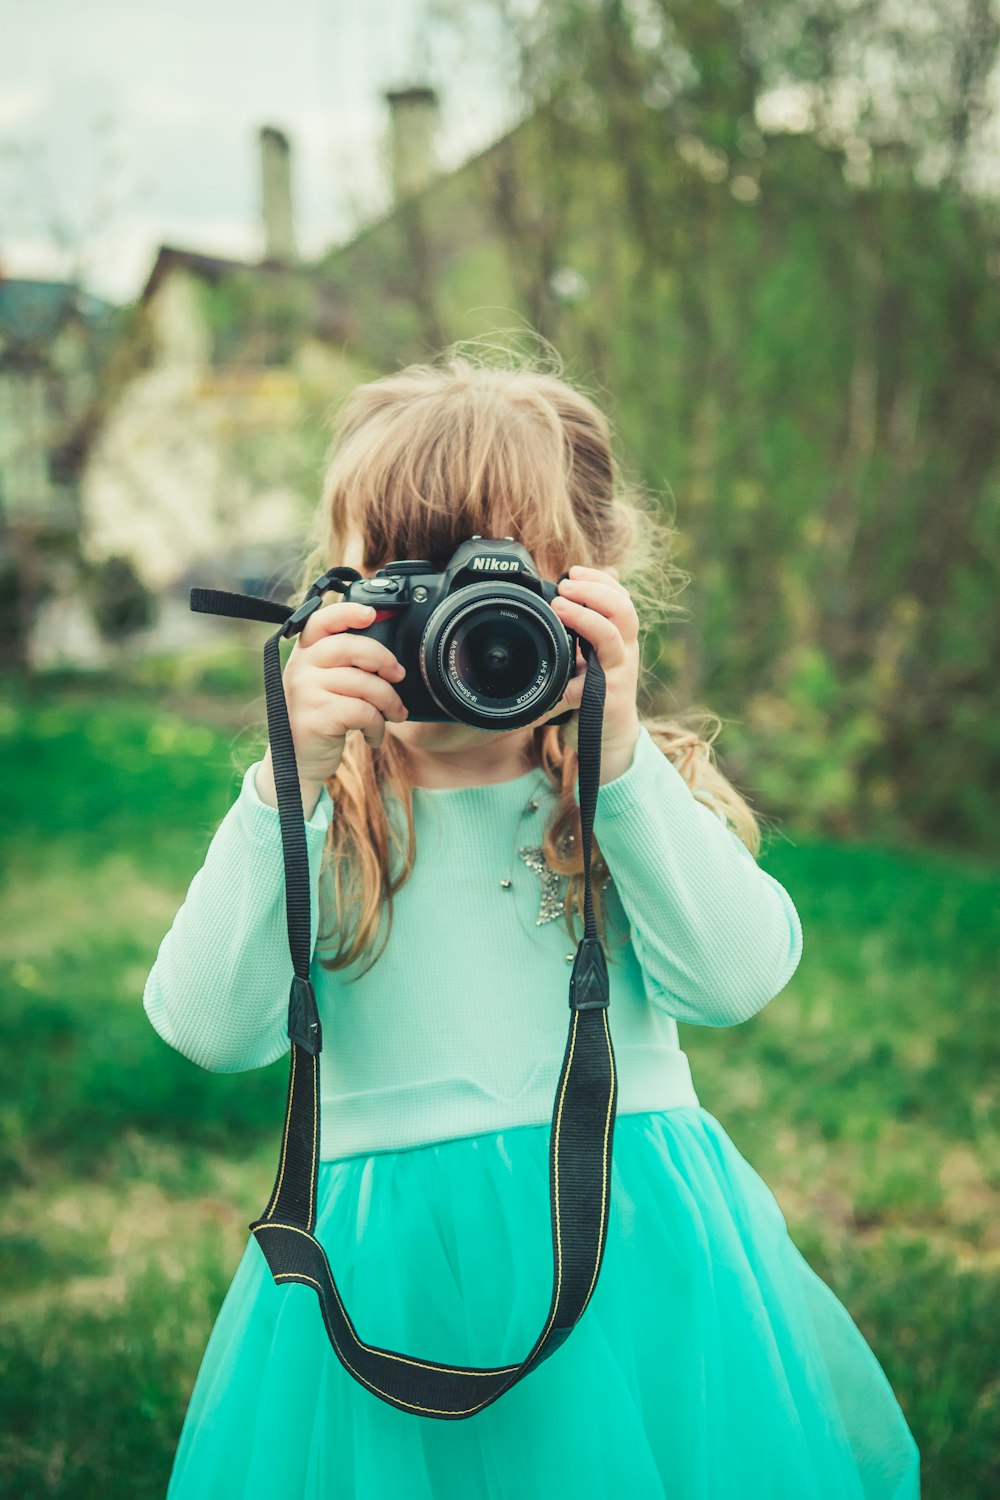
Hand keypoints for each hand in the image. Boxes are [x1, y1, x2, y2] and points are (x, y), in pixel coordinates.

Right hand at [272, 600, 409, 788]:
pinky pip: (363, 711)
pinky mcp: (315, 715)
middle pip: (352, 647)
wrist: (299, 762)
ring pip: (364, 683)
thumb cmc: (322, 718)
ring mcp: (305, 690)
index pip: (322, 620)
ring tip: (393, 715)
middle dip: (384, 660)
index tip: (371, 614)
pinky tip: (373, 736)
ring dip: (389, 702)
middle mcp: (300, 666)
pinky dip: (376, 726)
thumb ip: (347, 664)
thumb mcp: (327, 685)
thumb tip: (389, 655)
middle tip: (399, 677)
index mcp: (305, 652)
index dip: (347, 612)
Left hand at [537, 565, 641, 783]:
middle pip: (623, 609)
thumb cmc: (595, 692)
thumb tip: (565, 590)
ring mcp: (618, 674)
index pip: (619, 596)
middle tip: (564, 586)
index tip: (573, 571)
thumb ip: (582, 628)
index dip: (600, 579)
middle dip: (594, 591)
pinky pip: (592, 680)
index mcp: (619, 636)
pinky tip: (558, 667)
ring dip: (585, 617)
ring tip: (560, 607)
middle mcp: (623, 651)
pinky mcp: (608, 698)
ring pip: (611, 635)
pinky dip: (571, 673)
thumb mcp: (590, 655)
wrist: (609, 737)